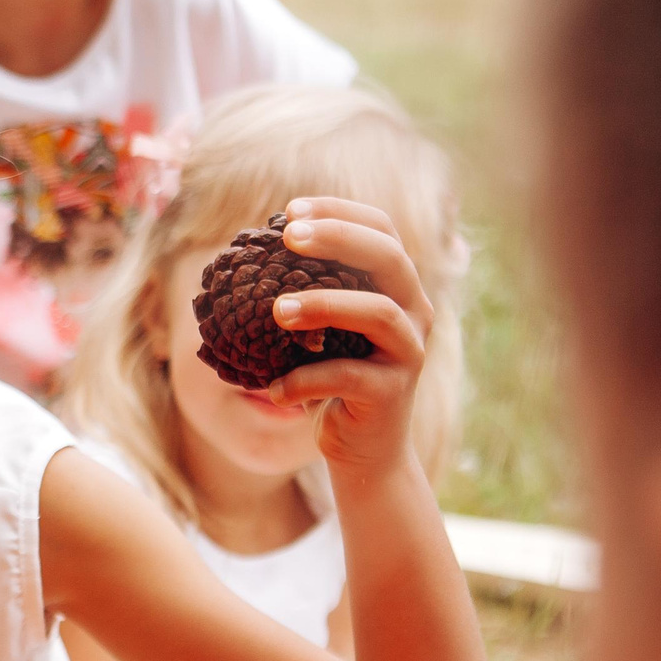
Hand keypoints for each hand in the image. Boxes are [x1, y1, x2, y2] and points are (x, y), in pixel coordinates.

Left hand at [261, 198, 433, 475]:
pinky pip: (348, 377)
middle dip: (338, 238)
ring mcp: (408, 352)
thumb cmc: (332, 379)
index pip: (381, 230)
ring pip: (378, 313)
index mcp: (397, 287)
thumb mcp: (320, 331)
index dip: (339, 212)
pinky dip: (305, 379)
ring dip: (322, 304)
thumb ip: (304, 292)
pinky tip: (273, 388)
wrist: (364, 450)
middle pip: (389, 257)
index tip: (289, 210)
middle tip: (288, 237)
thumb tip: (246, 255)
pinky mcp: (392, 394)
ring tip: (276, 310)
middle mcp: (414, 312)